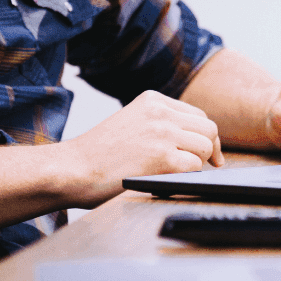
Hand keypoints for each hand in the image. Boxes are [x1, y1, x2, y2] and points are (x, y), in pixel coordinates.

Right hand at [60, 90, 222, 204]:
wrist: (72, 168)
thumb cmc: (98, 154)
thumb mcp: (131, 122)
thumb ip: (160, 124)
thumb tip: (196, 140)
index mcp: (153, 100)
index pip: (198, 115)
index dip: (205, 136)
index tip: (208, 153)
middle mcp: (160, 112)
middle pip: (208, 128)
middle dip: (209, 150)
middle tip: (207, 166)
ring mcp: (162, 133)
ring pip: (205, 147)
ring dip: (197, 164)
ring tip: (176, 173)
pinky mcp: (163, 158)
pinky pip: (195, 167)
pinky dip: (187, 177)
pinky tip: (169, 180)